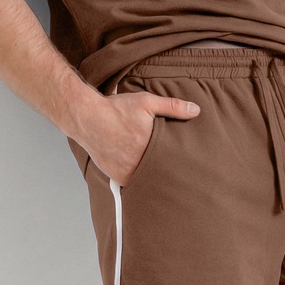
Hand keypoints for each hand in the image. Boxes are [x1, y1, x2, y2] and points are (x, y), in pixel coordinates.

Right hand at [81, 91, 200, 185]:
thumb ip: (173, 106)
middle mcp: (138, 163)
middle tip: (177, 174)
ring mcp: (126, 172)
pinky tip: (141, 170)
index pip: (172, 162)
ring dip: (152, 175)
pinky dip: (137, 177)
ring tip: (161, 174)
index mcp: (150, 147)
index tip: (188, 168)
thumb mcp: (147, 102)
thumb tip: (196, 110)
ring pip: (147, 179)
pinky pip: (133, 182)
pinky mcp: (117, 176)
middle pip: (160, 173)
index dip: (180, 164)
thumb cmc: (117, 109)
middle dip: (168, 172)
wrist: (88, 118)